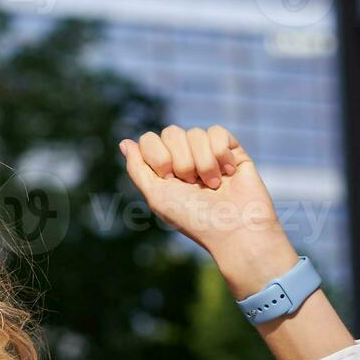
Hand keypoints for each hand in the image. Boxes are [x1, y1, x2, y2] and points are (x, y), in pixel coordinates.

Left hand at [120, 125, 296, 295]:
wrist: (235, 227)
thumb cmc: (194, 218)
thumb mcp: (156, 196)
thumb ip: (137, 168)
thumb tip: (124, 142)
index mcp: (164, 169)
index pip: (149, 139)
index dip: (158, 156)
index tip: (169, 179)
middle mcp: (185, 158)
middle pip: (172, 132)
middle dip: (181, 160)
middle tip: (192, 184)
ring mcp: (209, 153)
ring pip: (196, 133)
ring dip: (203, 162)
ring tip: (212, 185)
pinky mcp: (233, 151)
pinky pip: (217, 132)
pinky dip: (220, 153)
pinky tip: (228, 172)